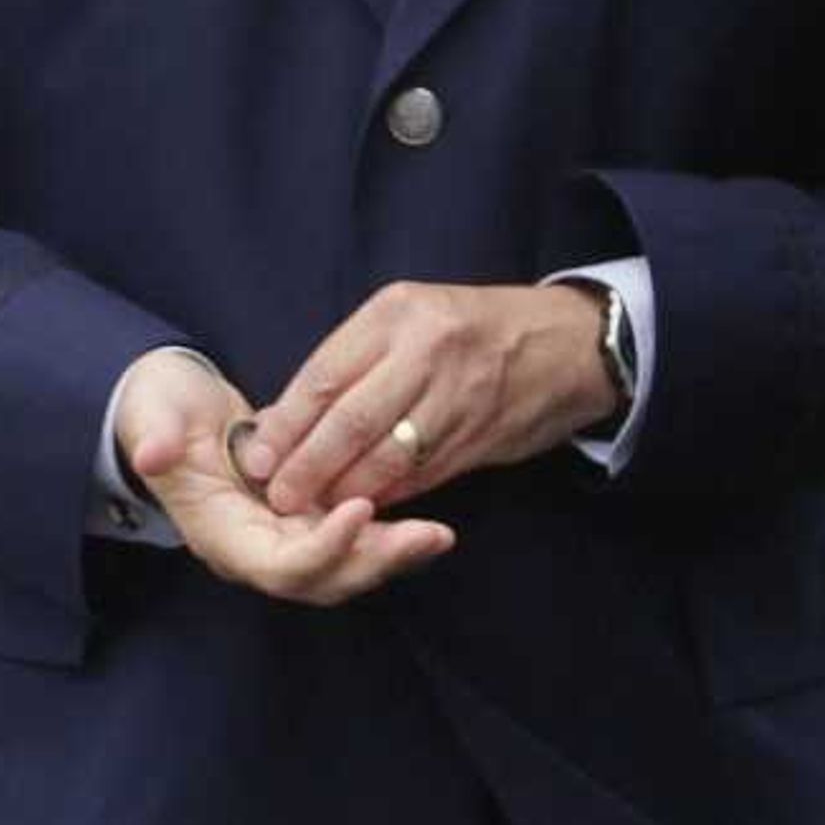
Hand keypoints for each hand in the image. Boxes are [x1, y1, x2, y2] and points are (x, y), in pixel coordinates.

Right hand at [117, 351, 455, 608]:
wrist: (171, 410)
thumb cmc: (161, 412)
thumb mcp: (153, 417)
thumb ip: (154, 437)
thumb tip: (153, 454)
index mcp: (222, 536)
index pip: (279, 564)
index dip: (323, 547)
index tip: (361, 509)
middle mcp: (257, 551)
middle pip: (323, 578)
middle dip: (375, 561)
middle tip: (429, 535)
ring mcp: (285, 540)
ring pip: (346, 567)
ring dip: (392, 555)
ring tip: (439, 535)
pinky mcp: (306, 522)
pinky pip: (354, 544)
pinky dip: (389, 539)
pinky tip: (429, 525)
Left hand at [235, 282, 615, 516]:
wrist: (567, 345)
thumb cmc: (469, 328)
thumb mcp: (409, 316)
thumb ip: (353, 361)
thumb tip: (287, 419)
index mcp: (398, 313)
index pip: (325, 375)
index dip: (287, 424)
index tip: (256, 458)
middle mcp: (427, 352)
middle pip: (351, 421)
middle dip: (308, 467)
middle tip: (278, 497)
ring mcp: (458, 398)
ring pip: (386, 457)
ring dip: (344, 491)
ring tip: (312, 510)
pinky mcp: (479, 439)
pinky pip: (421, 476)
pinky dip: (387, 495)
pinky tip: (361, 507)